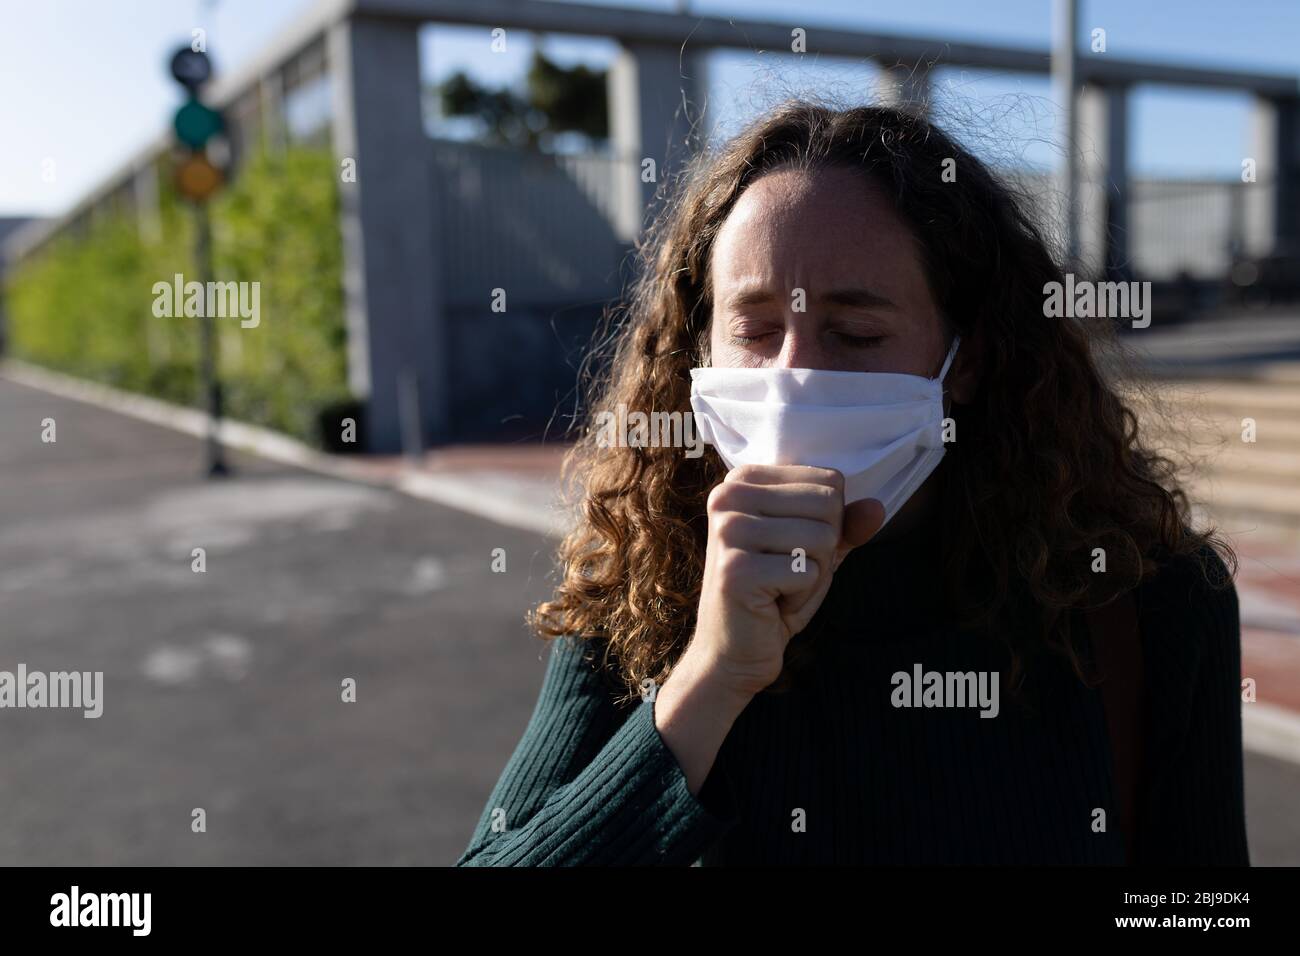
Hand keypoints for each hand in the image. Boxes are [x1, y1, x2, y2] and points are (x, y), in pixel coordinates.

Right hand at [690, 464, 884, 698]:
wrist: (733, 650)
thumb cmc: (775, 592)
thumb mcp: (815, 549)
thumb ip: (846, 524)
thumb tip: (876, 507)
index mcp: (743, 479)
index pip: (828, 481)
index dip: (828, 522)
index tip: (791, 547)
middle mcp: (728, 496)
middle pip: (827, 505)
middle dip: (824, 549)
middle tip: (786, 571)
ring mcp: (729, 532)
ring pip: (822, 538)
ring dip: (813, 575)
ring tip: (779, 588)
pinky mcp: (736, 570)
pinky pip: (808, 573)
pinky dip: (801, 597)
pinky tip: (771, 604)